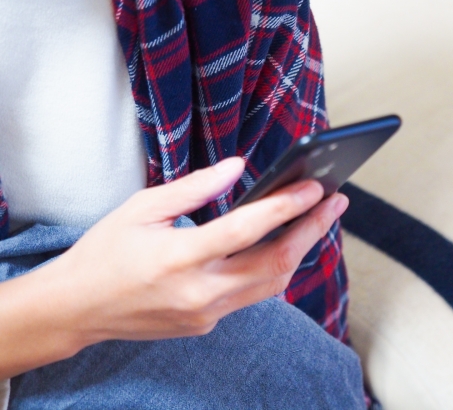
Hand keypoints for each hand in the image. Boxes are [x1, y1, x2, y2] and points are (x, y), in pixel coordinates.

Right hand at [2, 157, 346, 373]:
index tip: (315, 186)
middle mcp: (198, 293)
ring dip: (300, 250)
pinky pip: (252, 295)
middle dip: (312, 231)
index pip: (245, 230)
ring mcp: (205, 314)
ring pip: (271, 284)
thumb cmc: (105, 251)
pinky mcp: (207, 323)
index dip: (285, 206)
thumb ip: (194, 188)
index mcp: (177, 259)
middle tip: (337, 202)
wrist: (78, 308)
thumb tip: (238, 167)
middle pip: (274, 263)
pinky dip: (274, 267)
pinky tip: (284, 244)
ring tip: (319, 219)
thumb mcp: (141, 208)